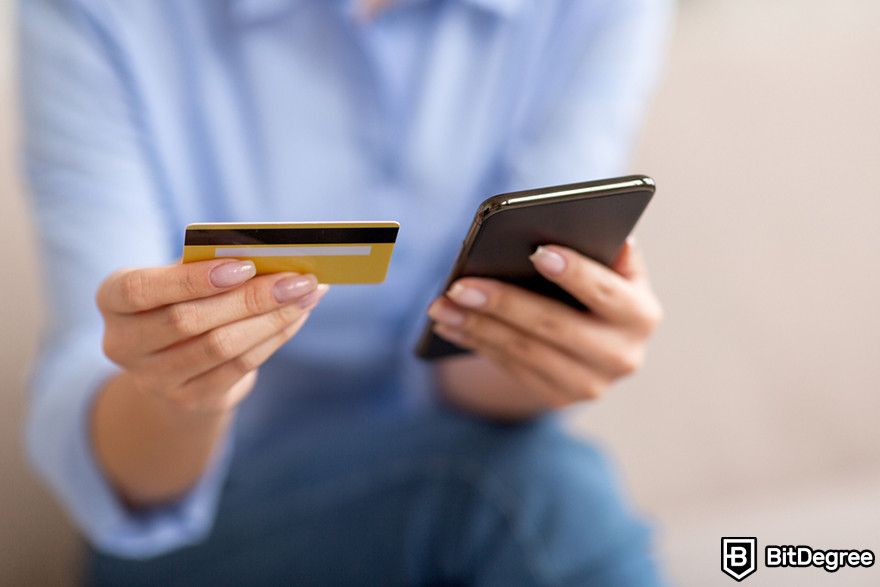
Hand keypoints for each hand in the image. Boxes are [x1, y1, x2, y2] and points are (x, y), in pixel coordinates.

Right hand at [96, 259, 327, 412]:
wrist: (171, 367)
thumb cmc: (180, 301)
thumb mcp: (179, 278)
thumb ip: (208, 264)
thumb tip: (270, 254)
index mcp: (112, 300)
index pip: (141, 290)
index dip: (193, 279)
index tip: (245, 265)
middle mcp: (123, 344)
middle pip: (189, 321)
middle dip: (251, 297)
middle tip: (297, 278)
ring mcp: (155, 379)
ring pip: (221, 346)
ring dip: (272, 318)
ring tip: (306, 294)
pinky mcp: (191, 400)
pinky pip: (240, 367)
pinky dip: (275, 337)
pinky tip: (298, 315)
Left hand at [427, 239, 661, 411]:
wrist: (593, 347)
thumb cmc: (595, 288)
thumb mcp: (609, 269)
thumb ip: (601, 250)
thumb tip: (581, 225)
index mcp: (640, 314)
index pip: (607, 293)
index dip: (575, 273)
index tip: (537, 250)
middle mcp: (622, 355)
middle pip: (555, 327)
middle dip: (504, 303)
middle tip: (460, 285)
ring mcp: (589, 384)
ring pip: (524, 351)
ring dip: (477, 326)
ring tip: (442, 304)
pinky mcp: (557, 398)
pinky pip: (510, 367)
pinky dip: (475, 342)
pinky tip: (449, 323)